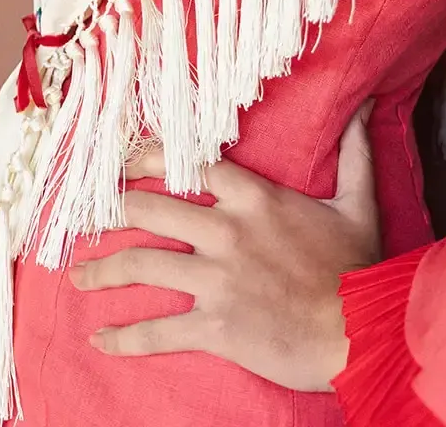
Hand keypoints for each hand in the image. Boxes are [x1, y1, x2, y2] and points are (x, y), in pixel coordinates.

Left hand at [68, 102, 379, 390]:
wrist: (364, 333)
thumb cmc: (360, 268)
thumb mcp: (358, 204)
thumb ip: (355, 153)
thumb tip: (366, 107)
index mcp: (253, 198)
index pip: (187, 163)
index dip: (148, 158)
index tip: (124, 160)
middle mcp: (226, 231)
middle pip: (148, 208)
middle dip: (111, 210)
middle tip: (86, 216)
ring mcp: (216, 280)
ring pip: (141, 265)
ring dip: (102, 271)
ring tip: (79, 276)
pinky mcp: (215, 328)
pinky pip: (157, 332)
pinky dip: (124, 338)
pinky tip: (101, 339)